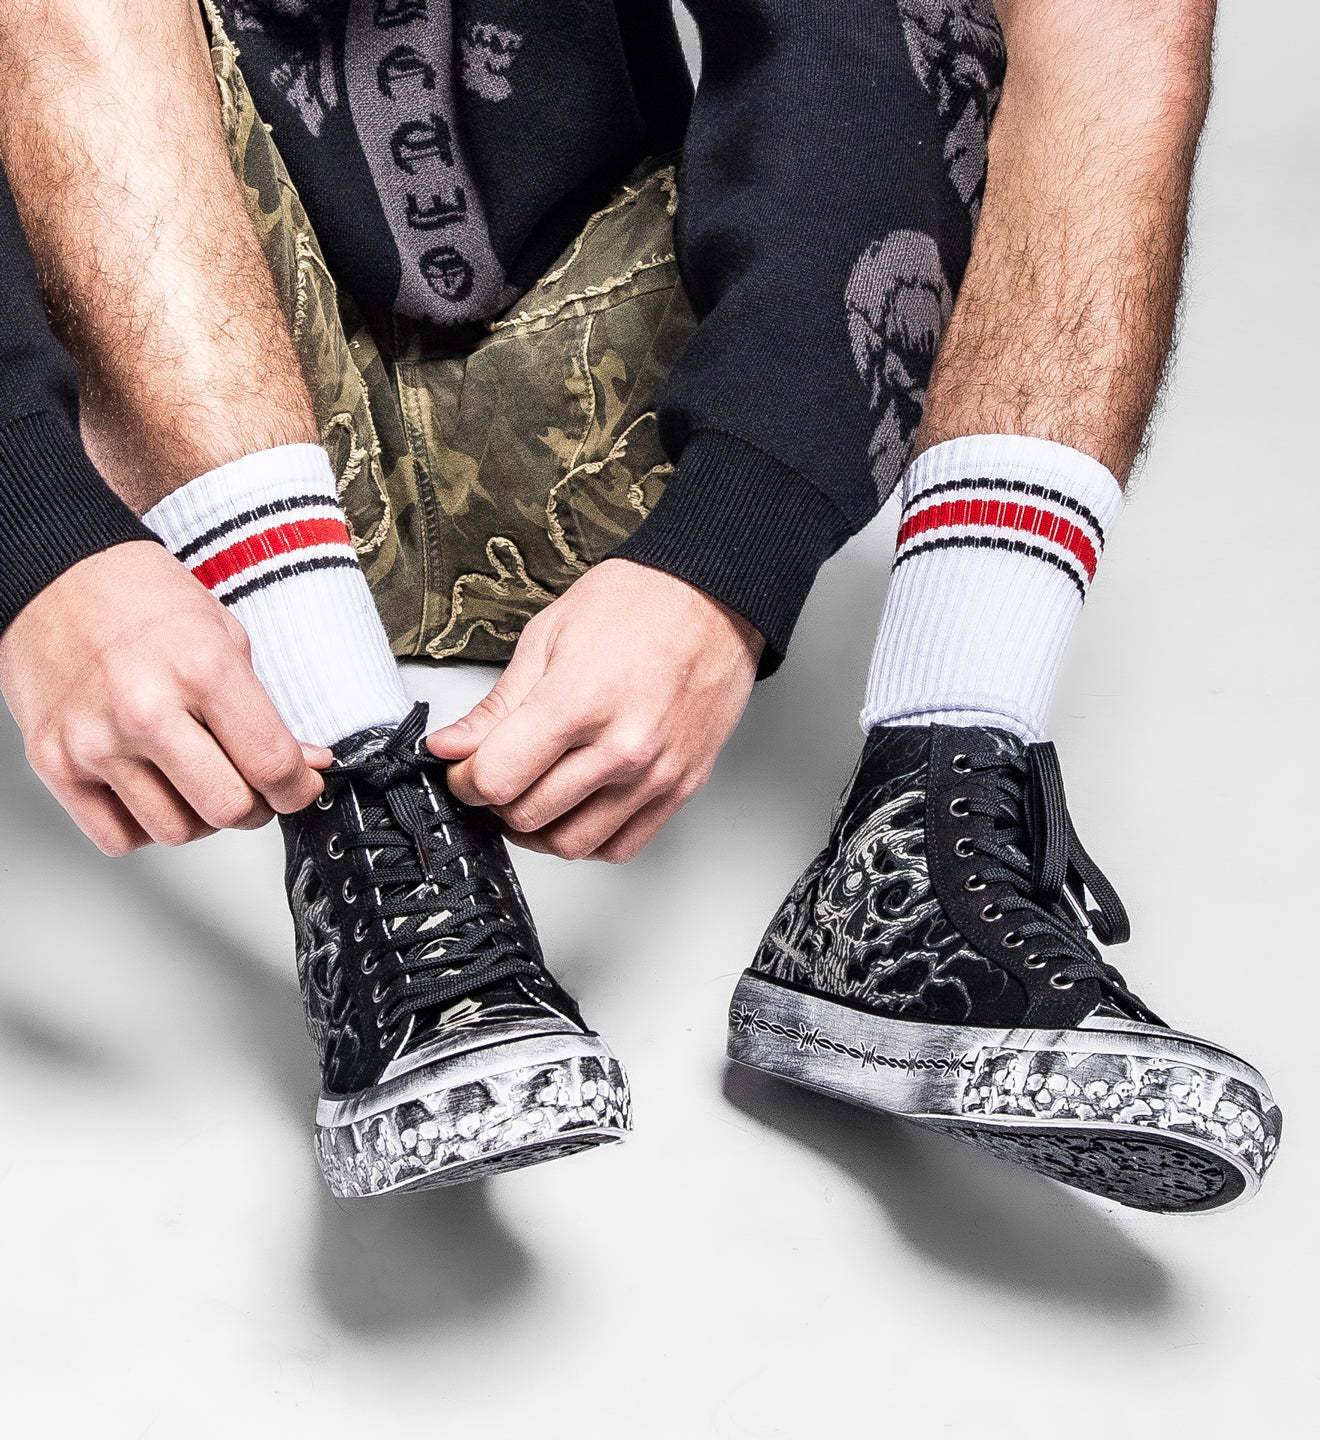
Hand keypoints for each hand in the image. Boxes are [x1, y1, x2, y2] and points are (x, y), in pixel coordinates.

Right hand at [0, 541, 330, 854]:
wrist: (55, 577)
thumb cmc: (142, 599)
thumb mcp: (226, 637)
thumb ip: (264, 709)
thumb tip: (304, 764)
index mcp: (200, 669)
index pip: (271, 764)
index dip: (298, 788)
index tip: (299, 786)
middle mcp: (143, 710)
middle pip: (227, 809)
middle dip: (255, 807)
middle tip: (253, 787)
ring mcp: (94, 741)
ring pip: (175, 832)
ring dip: (200, 817)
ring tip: (198, 778)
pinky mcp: (53, 763)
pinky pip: (118, 836)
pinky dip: (144, 824)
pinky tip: (152, 786)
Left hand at [427, 559, 762, 862]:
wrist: (713, 600)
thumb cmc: (638, 604)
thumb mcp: (547, 637)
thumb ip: (497, 705)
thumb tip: (451, 747)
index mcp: (581, 700)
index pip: (497, 778)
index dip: (465, 779)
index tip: (464, 768)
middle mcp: (624, 746)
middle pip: (528, 815)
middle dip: (496, 801)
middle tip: (496, 774)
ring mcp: (656, 773)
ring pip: (571, 843)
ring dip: (538, 828)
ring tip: (533, 794)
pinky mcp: (681, 787)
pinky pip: (621, 846)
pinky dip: (588, 839)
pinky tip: (577, 808)